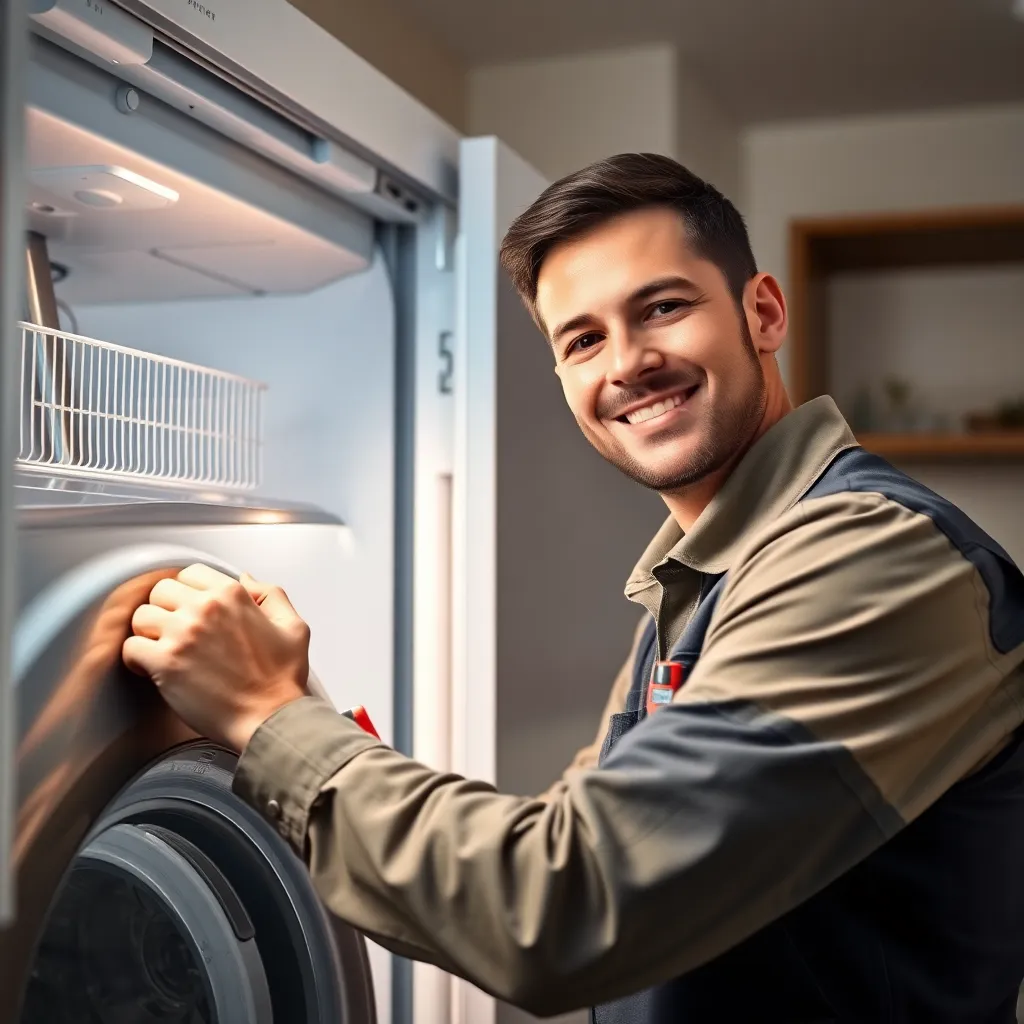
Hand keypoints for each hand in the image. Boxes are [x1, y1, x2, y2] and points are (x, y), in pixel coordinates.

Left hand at [123, 565, 310, 751]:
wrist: (270, 718)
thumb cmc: (281, 680)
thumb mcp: (293, 627)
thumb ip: (270, 595)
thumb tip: (246, 578)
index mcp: (232, 595)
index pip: (190, 574)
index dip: (187, 592)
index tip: (188, 610)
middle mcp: (205, 608)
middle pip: (160, 591)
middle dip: (165, 610)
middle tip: (173, 631)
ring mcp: (183, 634)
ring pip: (141, 616)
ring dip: (148, 633)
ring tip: (161, 649)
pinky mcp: (165, 663)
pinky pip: (130, 647)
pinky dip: (136, 659)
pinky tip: (151, 668)